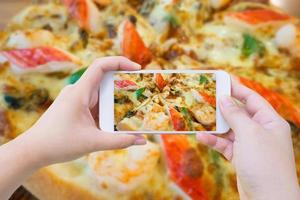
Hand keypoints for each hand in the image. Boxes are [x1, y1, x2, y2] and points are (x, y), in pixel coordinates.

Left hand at [17, 56, 145, 166]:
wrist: (33, 151)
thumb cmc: (58, 144)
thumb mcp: (93, 142)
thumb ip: (120, 141)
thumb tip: (143, 141)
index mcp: (79, 92)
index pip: (100, 66)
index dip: (120, 62)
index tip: (137, 69)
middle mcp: (78, 92)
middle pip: (105, 80)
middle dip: (124, 85)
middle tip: (142, 93)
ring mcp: (76, 100)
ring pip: (101, 94)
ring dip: (116, 101)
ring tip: (133, 110)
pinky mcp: (75, 108)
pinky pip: (95, 104)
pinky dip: (107, 110)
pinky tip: (116, 121)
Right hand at [196, 79, 299, 199]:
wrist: (268, 199)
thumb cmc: (264, 163)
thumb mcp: (249, 134)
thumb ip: (235, 114)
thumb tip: (224, 98)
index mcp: (270, 121)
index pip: (252, 99)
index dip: (237, 89)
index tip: (221, 80)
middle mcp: (260, 131)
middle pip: (238, 113)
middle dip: (222, 107)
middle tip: (204, 98)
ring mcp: (250, 145)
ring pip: (229, 129)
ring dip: (214, 125)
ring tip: (198, 117)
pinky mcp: (241, 157)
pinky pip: (225, 144)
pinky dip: (214, 141)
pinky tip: (201, 137)